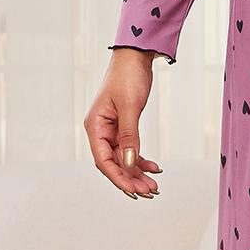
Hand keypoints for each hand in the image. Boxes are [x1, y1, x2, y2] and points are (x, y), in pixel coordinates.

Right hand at [85, 48, 164, 198]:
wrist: (135, 57)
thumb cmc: (128, 77)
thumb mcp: (130, 107)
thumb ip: (130, 136)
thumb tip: (131, 163)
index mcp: (95, 126)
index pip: (104, 160)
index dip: (118, 178)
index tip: (134, 190)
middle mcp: (100, 131)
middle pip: (113, 163)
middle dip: (130, 179)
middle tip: (149, 192)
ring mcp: (111, 130)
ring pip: (123, 159)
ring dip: (137, 173)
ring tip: (153, 185)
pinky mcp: (123, 127)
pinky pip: (130, 149)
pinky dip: (141, 160)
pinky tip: (154, 167)